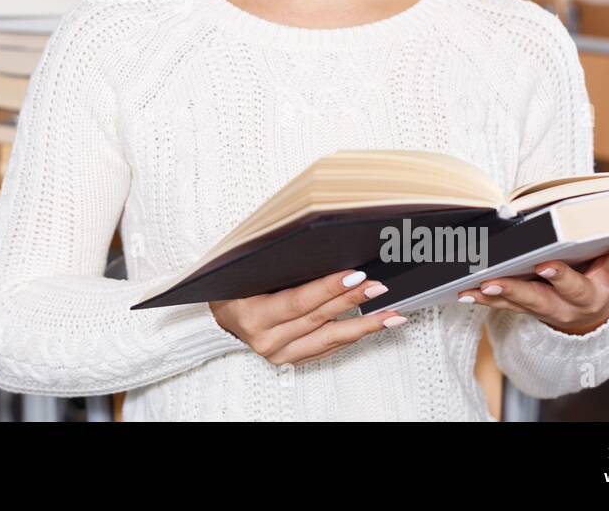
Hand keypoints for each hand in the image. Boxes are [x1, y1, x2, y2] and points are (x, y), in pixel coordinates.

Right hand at [210, 270, 406, 366]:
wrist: (217, 321)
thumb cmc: (230, 289)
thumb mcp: (245, 273)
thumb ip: (277, 265)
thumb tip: (319, 247)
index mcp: (253, 316)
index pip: (299, 301)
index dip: (329, 288)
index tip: (355, 275)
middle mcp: (266, 340)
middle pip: (318, 318)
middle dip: (352, 300)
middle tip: (379, 287)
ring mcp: (279, 354)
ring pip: (329, 338)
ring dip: (363, 325)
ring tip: (391, 315)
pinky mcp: (290, 361)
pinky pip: (326, 348)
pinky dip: (350, 336)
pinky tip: (371, 326)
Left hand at [456, 237, 608, 334]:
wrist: (586, 314)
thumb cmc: (595, 273)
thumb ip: (608, 243)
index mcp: (608, 281)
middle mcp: (583, 300)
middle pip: (572, 288)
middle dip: (558, 276)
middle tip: (543, 265)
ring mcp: (556, 309)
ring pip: (532, 301)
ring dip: (509, 291)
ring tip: (486, 283)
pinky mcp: (530, 311)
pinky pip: (507, 305)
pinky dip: (485, 298)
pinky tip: (466, 291)